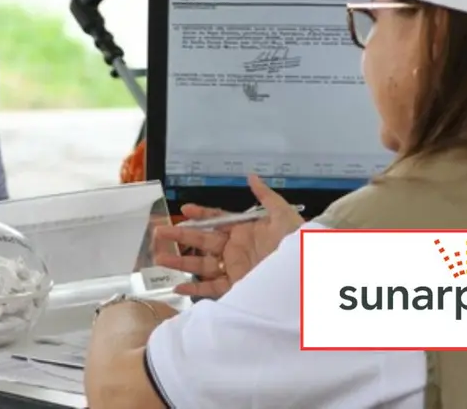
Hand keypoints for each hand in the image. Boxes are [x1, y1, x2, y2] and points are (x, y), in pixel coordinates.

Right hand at [152, 175, 303, 298]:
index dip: (200, 215)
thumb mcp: (283, 215)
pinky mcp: (237, 286)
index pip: (216, 220)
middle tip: (159, 233)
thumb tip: (251, 177)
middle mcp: (236, 248)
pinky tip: (178, 287)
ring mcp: (234, 268)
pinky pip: (212, 288)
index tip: (184, 210)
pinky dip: (195, 289)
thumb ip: (265, 196)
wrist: (307, 274)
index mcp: (244, 230)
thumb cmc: (298, 243)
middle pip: (202, 242)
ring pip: (201, 265)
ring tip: (159, 258)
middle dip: (180, 237)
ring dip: (180, 262)